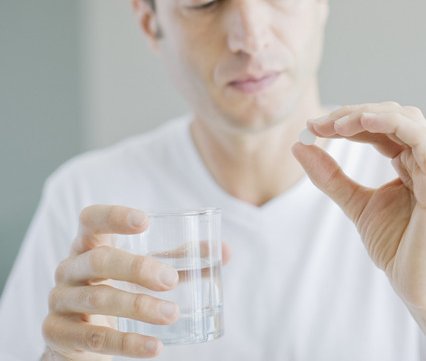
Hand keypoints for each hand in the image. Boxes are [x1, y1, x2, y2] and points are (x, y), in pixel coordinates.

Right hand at [42, 205, 179, 359]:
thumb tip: (226, 251)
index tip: (144, 221)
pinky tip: (155, 347)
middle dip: (138, 268)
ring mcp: (60, 301)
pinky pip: (95, 338)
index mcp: (88, 246)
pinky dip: (128, 343)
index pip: (91, 220)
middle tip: (171, 280)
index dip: (113, 217)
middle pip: (99, 260)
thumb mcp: (143, 272)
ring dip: (139, 306)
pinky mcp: (58, 334)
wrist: (78, 338)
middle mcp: (69, 269)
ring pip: (98, 299)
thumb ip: (180, 260)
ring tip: (172, 313)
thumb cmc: (116, 290)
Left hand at [292, 102, 425, 310]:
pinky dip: (390, 123)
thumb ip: (331, 177)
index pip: (381, 127)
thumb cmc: (398, 246)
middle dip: (353, 114)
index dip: (347, 121)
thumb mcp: (355, 204)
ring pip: (405, 118)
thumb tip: (299, 147)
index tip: (313, 127)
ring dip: (367, 115)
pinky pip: (418, 138)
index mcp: (413, 161)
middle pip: (393, 115)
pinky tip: (363, 123)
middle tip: (319, 124)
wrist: (418, 283)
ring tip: (335, 124)